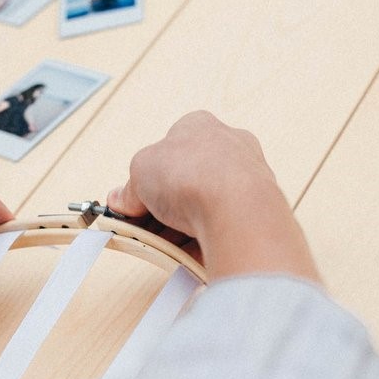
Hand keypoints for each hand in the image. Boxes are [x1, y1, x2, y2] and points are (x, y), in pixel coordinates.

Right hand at [107, 111, 320, 283]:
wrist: (237, 209)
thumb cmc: (195, 174)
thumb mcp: (140, 171)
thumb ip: (129, 187)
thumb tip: (123, 199)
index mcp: (200, 126)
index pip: (167, 151)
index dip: (146, 178)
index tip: (132, 200)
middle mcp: (229, 149)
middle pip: (186, 182)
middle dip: (162, 207)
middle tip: (143, 225)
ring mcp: (246, 181)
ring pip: (205, 207)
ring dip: (180, 227)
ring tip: (163, 243)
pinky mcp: (255, 213)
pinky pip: (222, 228)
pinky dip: (203, 241)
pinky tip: (187, 251)